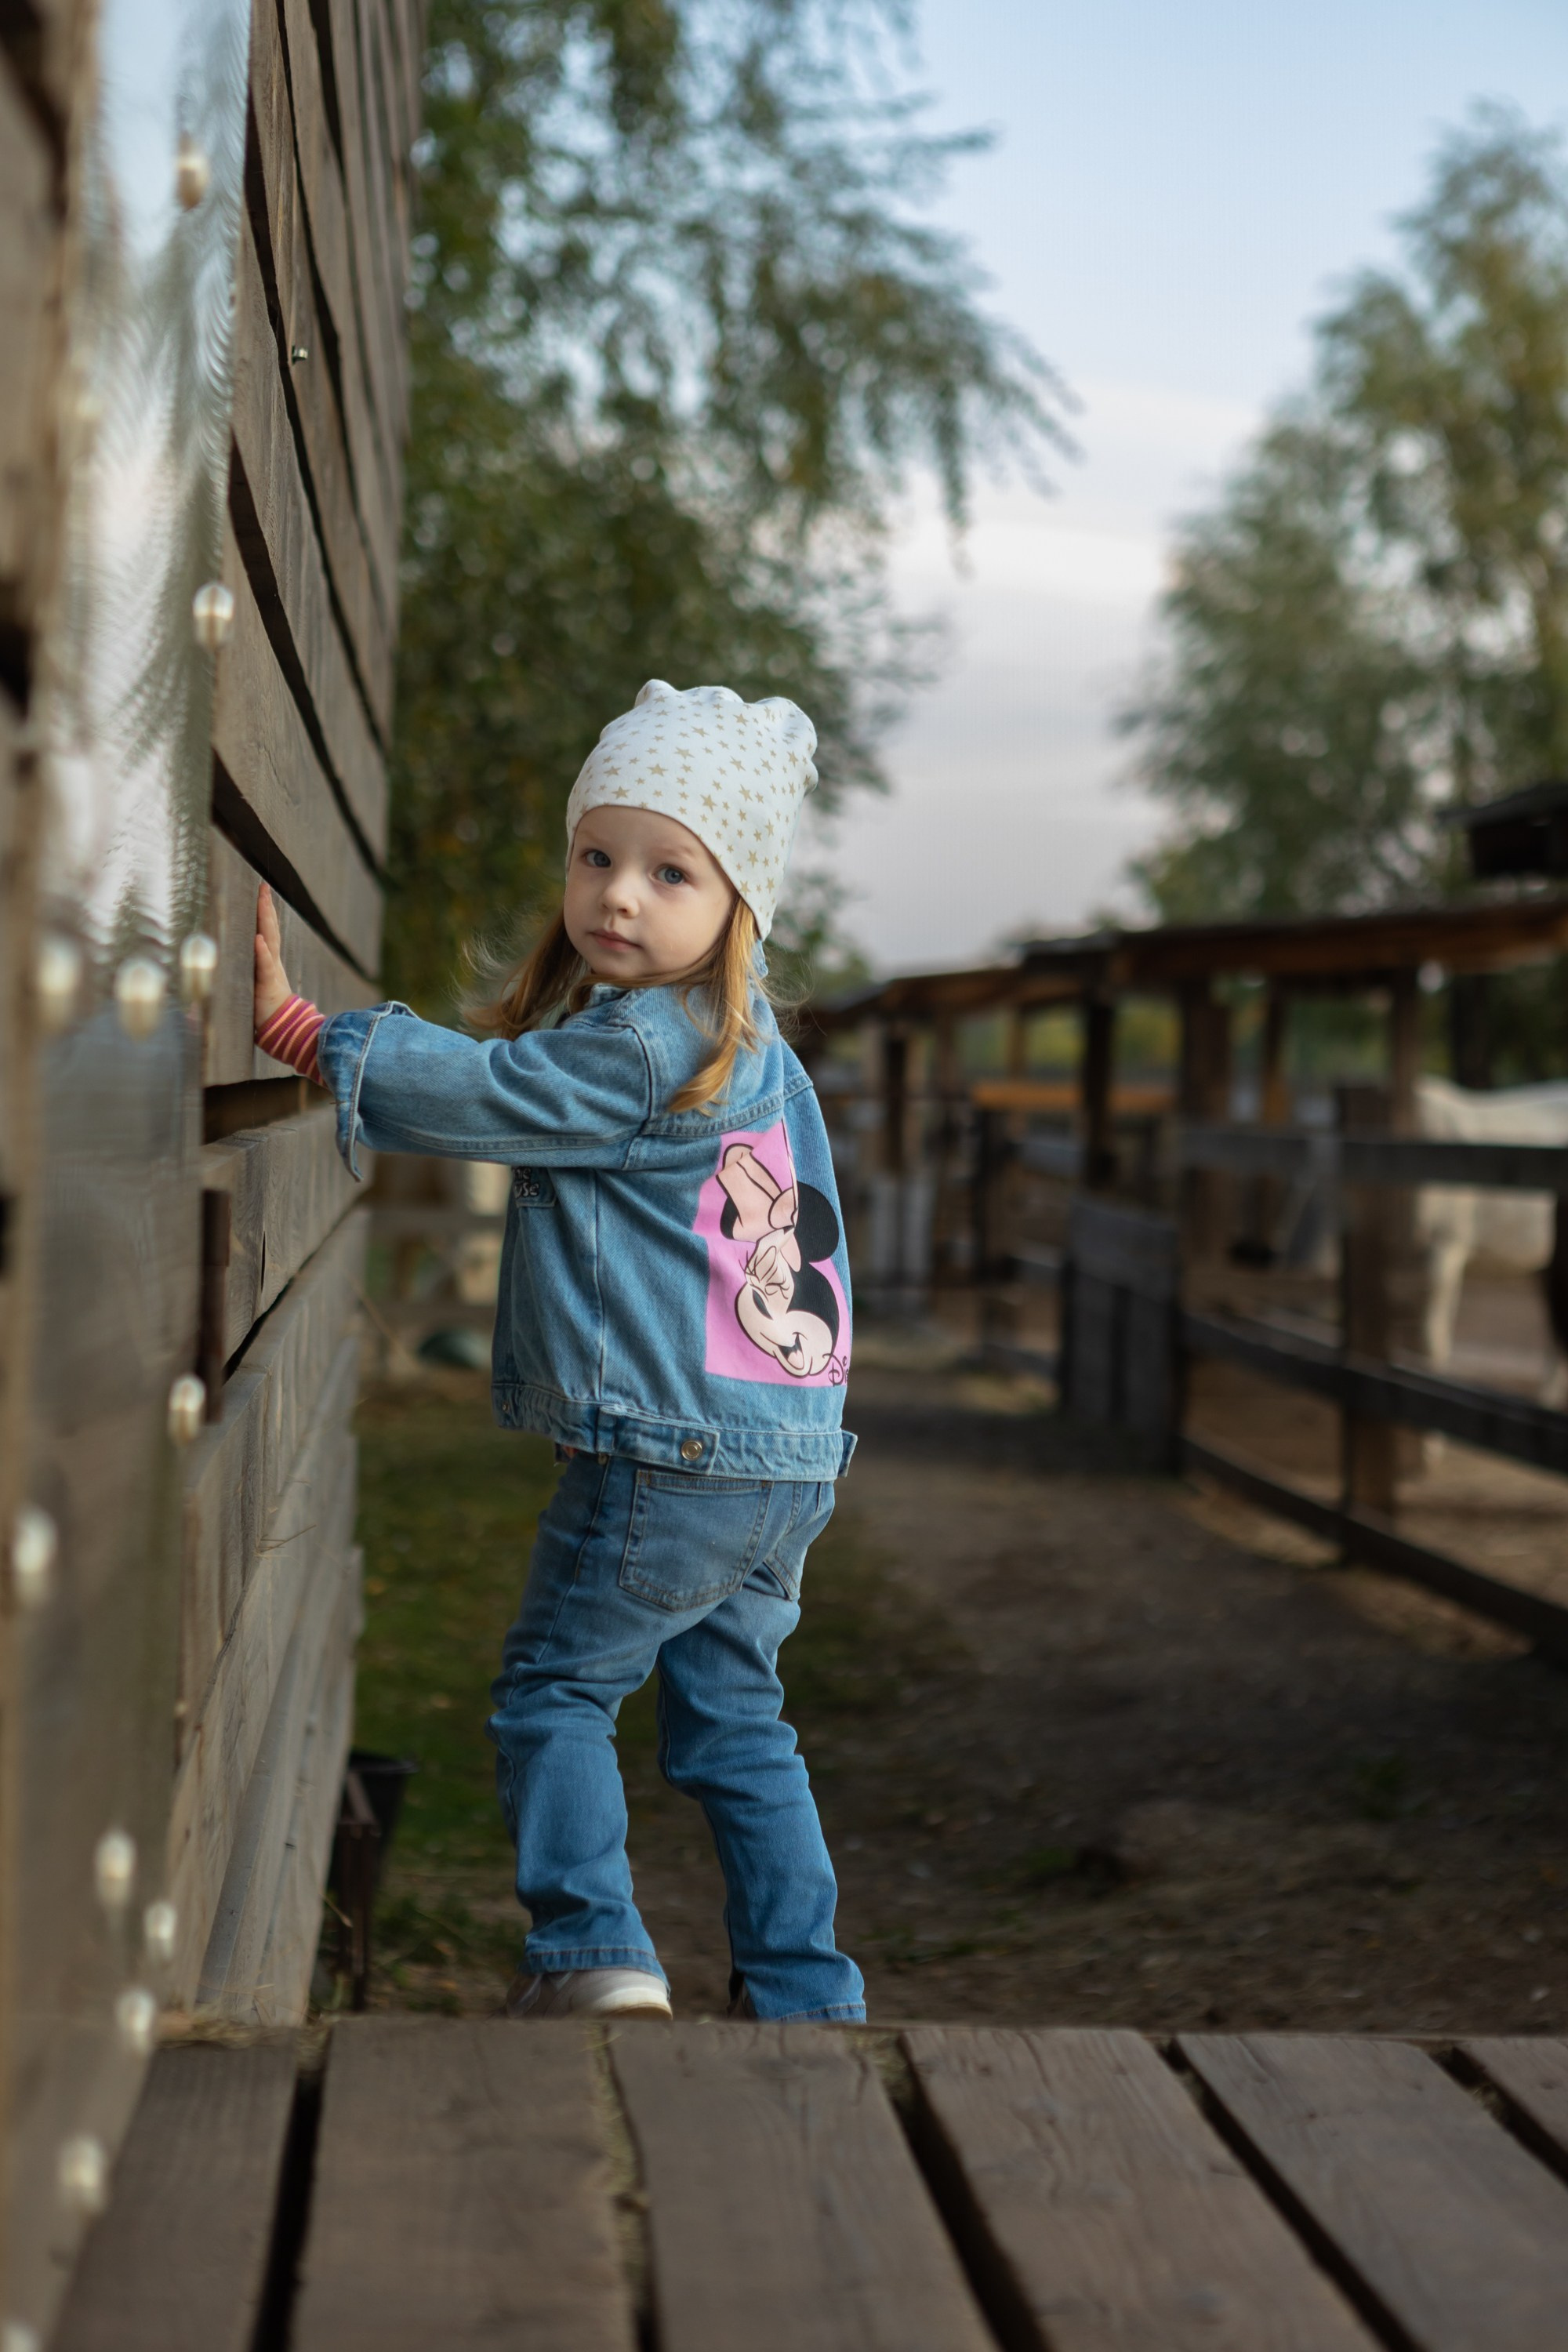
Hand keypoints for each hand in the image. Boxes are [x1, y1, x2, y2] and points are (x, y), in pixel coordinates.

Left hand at [254, 884, 292, 1033]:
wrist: (283, 1032)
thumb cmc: (265, 1012)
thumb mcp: (250, 989)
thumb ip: (240, 977)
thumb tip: (219, 970)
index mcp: (268, 962)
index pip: (267, 932)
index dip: (264, 912)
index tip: (260, 891)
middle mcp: (272, 963)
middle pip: (270, 929)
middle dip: (266, 907)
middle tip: (263, 886)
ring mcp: (271, 972)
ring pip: (270, 941)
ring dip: (265, 920)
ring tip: (263, 901)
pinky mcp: (267, 986)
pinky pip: (264, 967)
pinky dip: (262, 952)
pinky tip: (257, 939)